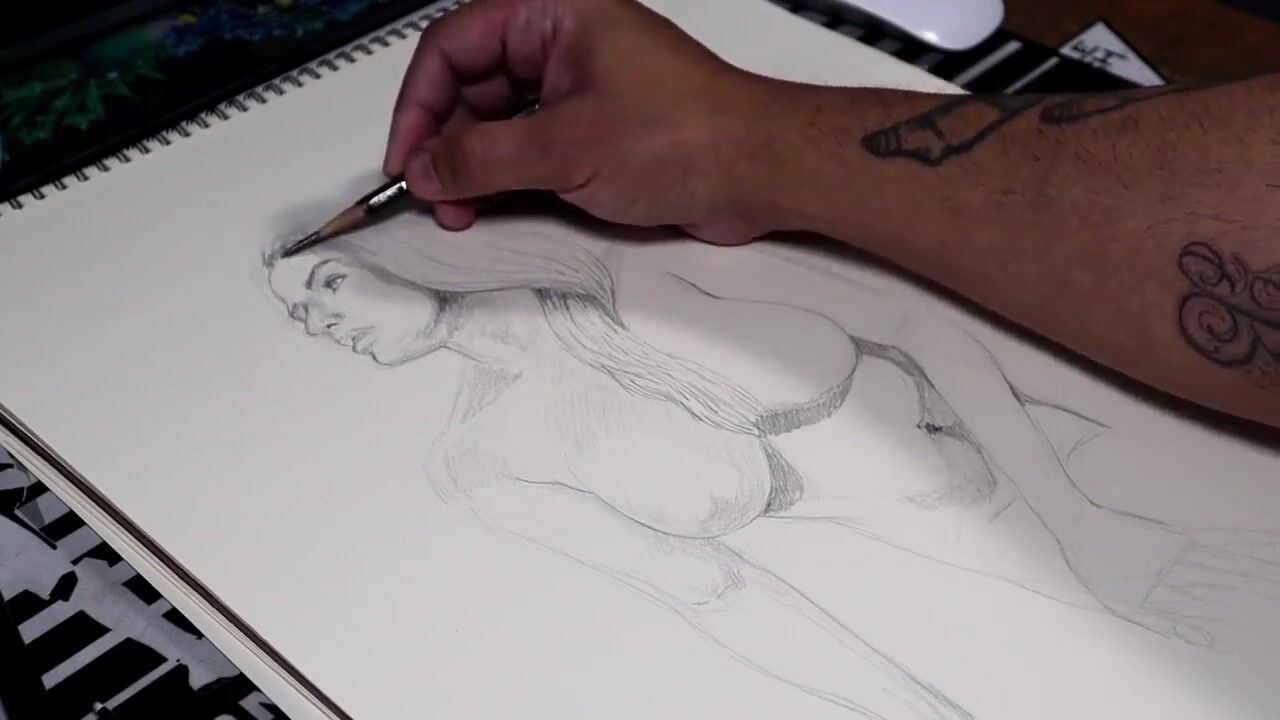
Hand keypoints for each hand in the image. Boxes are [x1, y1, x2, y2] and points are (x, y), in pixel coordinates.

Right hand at [383, 0, 801, 243]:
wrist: (759, 171)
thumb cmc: (692, 135)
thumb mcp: (566, 149)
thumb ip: (483, 160)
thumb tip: (427, 168)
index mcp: (555, 12)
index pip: (454, 45)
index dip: (419, 102)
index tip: (407, 156)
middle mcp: (564, 41)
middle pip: (470, 83)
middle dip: (445, 140)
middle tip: (433, 193)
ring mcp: (579, 85)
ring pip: (497, 119)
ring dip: (473, 166)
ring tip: (461, 210)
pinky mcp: (594, 126)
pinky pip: (529, 144)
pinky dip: (505, 176)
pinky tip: (491, 206)